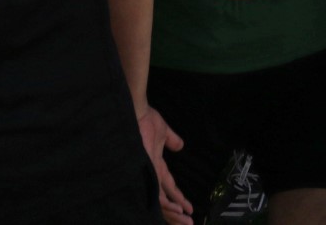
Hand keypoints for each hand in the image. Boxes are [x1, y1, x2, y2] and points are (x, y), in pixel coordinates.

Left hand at [137, 108, 192, 224]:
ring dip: (174, 211)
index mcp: (155, 164)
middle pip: (164, 199)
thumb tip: (180, 145)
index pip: (168, 187)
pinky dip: (167, 204)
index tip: (188, 208)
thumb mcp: (163, 131)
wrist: (136, 112)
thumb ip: (172, 140)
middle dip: (177, 212)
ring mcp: (147, 173)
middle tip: (189, 223)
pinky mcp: (146, 171)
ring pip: (161, 200)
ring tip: (186, 220)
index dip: (178, 198)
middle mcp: (150, 172)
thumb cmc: (146, 119)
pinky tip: (177, 210)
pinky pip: (156, 193)